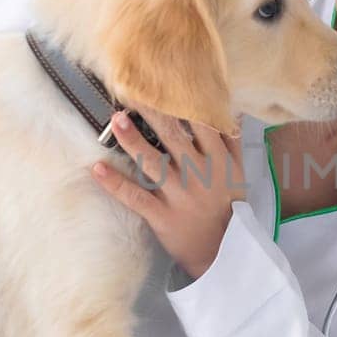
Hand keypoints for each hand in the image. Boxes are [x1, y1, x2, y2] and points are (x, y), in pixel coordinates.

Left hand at [90, 108, 247, 280]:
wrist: (225, 254)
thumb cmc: (229, 209)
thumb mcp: (238, 174)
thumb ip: (231, 141)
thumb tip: (228, 109)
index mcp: (219, 162)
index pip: (202, 123)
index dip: (183, 101)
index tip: (165, 82)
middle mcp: (200, 176)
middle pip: (174, 137)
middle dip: (152, 113)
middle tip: (132, 92)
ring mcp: (180, 196)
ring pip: (153, 164)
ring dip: (132, 141)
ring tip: (116, 120)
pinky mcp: (162, 217)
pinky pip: (135, 198)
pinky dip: (115, 184)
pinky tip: (97, 169)